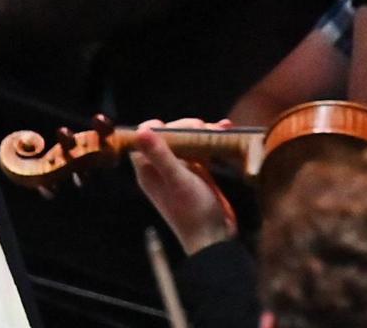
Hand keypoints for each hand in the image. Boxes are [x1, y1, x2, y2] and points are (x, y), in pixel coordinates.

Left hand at [125, 122, 238, 255]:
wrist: (214, 239)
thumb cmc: (193, 212)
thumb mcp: (178, 181)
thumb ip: (161, 156)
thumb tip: (141, 130)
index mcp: (148, 169)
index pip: (145, 137)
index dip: (159, 127)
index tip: (179, 126)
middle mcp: (160, 167)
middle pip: (169, 136)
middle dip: (186, 127)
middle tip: (204, 127)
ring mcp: (180, 170)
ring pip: (186, 141)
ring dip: (202, 132)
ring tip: (219, 128)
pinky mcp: (197, 174)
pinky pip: (201, 150)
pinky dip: (211, 140)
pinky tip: (225, 130)